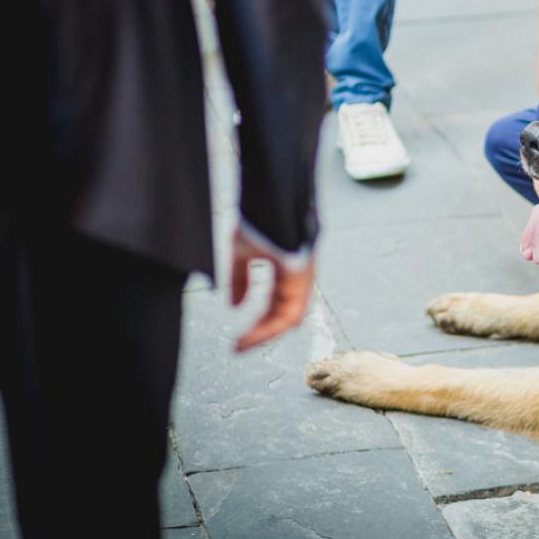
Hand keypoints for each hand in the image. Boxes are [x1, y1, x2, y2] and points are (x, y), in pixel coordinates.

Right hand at [230, 228, 314, 351]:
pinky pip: (293, 311)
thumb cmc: (261, 216)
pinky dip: (273, 325)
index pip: (273, 304)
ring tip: (243, 344)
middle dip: (261, 332)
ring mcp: (304, 275)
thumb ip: (239, 279)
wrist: (273, 193)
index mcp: (286, 268)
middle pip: (283, 313)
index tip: (237, 338)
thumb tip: (234, 306)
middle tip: (238, 346)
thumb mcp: (243, 251)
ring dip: (266, 333)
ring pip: (290, 316)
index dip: (257, 323)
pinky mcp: (305, 275)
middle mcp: (298, 275)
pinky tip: (253, 331)